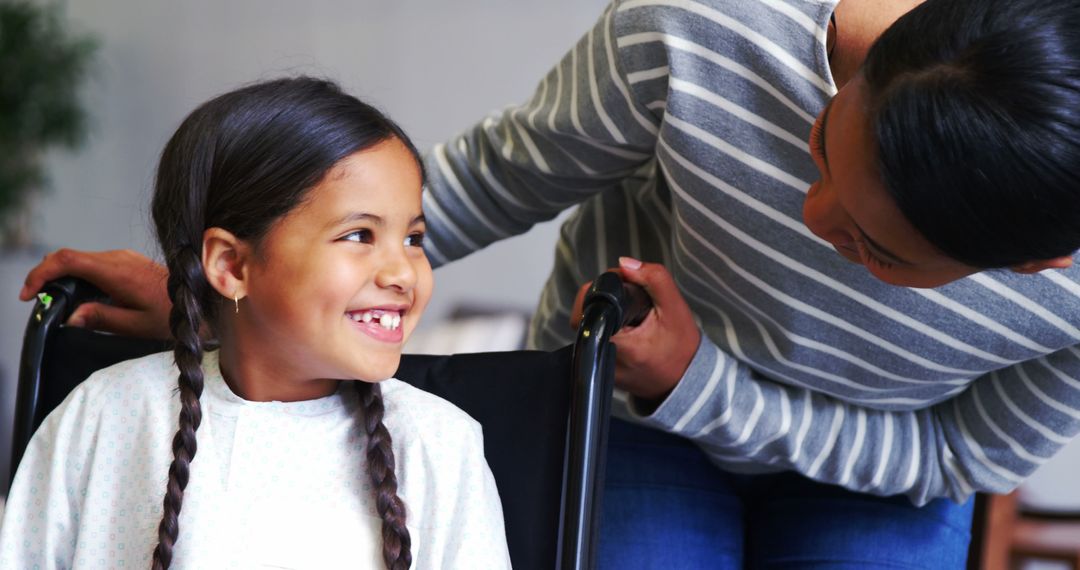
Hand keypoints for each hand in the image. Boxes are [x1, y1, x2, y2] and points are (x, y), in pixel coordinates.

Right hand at [20, 248, 171, 338]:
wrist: (200, 300)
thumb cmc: (173, 315)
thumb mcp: (137, 325)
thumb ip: (101, 319)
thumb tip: (69, 317)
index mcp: (117, 272)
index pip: (67, 260)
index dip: (41, 273)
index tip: (28, 294)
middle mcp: (119, 258)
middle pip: (69, 257)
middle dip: (47, 277)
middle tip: (39, 302)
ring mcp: (124, 257)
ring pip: (81, 260)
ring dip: (63, 277)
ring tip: (57, 302)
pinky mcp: (128, 261)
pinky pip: (94, 263)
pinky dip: (79, 276)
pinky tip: (80, 296)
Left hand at [571, 257, 700, 404]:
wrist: (687, 381)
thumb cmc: (682, 347)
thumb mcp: (675, 308)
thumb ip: (654, 279)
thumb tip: (624, 263)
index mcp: (622, 346)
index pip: (586, 311)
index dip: (596, 291)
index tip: (619, 288)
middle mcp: (606, 360)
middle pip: (584, 317)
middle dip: (602, 300)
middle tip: (627, 300)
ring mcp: (601, 369)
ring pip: (588, 328)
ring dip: (604, 315)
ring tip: (628, 315)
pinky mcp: (602, 372)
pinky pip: (594, 341)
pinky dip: (607, 330)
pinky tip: (626, 329)